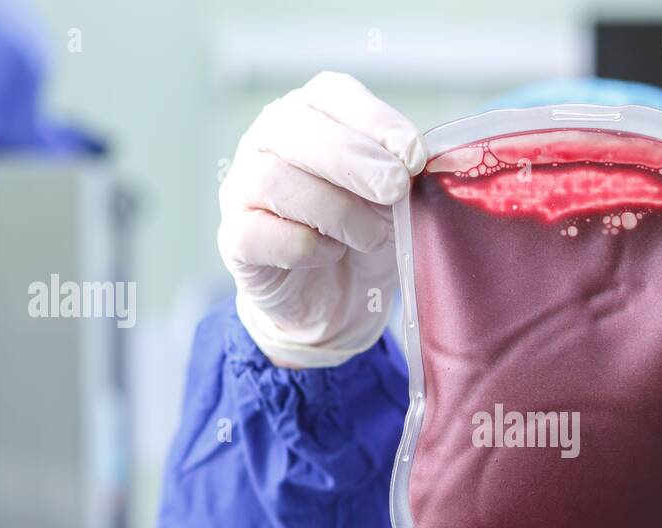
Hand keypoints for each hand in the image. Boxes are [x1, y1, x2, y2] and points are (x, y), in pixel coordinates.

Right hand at [217, 72, 426, 367]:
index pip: (333, 95)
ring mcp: (243, 186)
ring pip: (277, 181)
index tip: (414, 156)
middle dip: (355, 162)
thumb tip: (427, 163)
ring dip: (337, 211)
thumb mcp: (394, 201)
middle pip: (297, 130)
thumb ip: (403, 175)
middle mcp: (268, 140)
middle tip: (396, 190)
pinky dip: (306, 247)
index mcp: (311, 114)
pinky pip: (260, 233)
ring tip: (372, 236)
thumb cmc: (364, 234)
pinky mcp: (235, 237)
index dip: (375, 122)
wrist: (334, 298)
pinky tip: (331, 254)